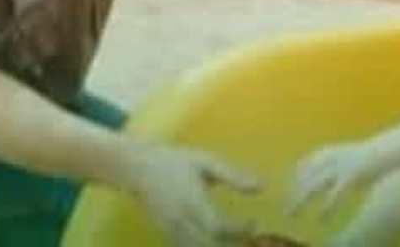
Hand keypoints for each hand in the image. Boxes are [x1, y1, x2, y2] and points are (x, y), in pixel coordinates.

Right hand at [127, 142, 261, 245]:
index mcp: (192, 201)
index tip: (254, 224)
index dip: (239, 231)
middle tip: (250, 237)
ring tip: (237, 239)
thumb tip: (261, 187)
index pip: (218, 227)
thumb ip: (233, 175)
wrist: (137, 169)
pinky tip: (218, 241)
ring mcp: (172, 231)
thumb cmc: (174, 161)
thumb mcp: (205, 162)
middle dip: (232, 245)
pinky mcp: (167, 235)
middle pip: (210, 246)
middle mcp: (181, 221)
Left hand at [289, 140, 388, 219]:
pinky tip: (320, 219)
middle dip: (292, 193)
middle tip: (284, 209)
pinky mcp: (350, 177)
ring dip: (300, 201)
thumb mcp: (346, 155)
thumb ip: (333, 163)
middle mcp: (329, 158)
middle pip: (304, 177)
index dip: (293, 180)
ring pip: (313, 187)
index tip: (287, 193)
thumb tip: (322, 175)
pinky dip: (326, 208)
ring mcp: (339, 167)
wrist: (387, 150)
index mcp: (328, 152)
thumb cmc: (368, 155)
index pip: (302, 165)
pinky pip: (333, 196)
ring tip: (291, 215)